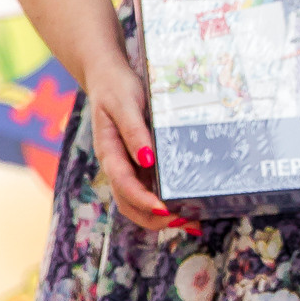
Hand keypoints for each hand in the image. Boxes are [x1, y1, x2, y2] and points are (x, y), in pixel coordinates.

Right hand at [86, 55, 198, 237]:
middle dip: (155, 218)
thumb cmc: (115, 88)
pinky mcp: (138, 165)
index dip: (143, 200)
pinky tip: (188, 207)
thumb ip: (134, 131)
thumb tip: (147, 159)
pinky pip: (150, 190)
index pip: (124, 184)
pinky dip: (165, 204)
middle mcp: (117, 166)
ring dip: (161, 217)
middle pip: (129, 204)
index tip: (164, 209)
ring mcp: (127, 167)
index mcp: (109, 152)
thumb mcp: (125, 103)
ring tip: (192, 222)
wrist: (107, 77)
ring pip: (139, 204)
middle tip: (186, 221)